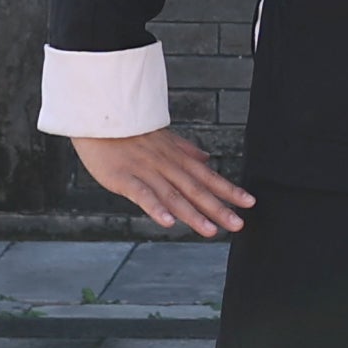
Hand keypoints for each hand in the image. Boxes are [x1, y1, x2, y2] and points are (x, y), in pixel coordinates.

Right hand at [74, 126, 251, 237]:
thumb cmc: (129, 129)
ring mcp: (146, 171)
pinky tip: (168, 223)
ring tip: (211, 231)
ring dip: (193, 214)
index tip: (249, 203)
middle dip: (218, 208)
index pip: (208, 176)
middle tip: (239, 225)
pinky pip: (143, 195)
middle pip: (196, 189)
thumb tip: (207, 158)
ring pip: (174, 195)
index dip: (229, 190)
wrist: (98, 116)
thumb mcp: (163, 138)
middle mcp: (166, 165)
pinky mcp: (125, 178)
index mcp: (176, 157)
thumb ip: (186, 150)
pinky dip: (156, 208)